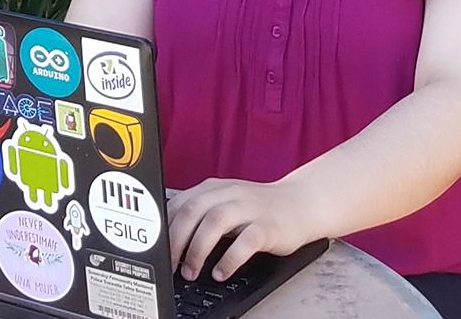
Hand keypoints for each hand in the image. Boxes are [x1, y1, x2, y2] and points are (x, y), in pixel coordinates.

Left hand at [166, 177, 318, 282]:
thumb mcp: (225, 204)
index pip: (179, 203)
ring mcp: (250, 208)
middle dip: (176, 241)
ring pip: (215, 222)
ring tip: (191, 272)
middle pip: (192, 211)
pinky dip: (229, 259)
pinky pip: (246, 242)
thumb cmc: (260, 209)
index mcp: (214, 188)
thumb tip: (168, 239)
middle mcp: (230, 194)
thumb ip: (200, 215)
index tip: (157, 251)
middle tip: (171, 266)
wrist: (303, 203)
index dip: (163, 228)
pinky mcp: (268, 226)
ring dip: (198, 250)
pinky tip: (221, 273)